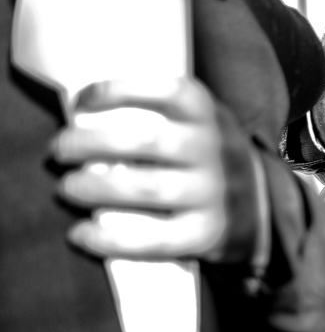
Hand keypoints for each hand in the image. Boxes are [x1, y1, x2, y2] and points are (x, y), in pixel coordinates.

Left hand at [53, 76, 260, 262]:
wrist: (259, 206)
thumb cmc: (208, 158)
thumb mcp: (201, 121)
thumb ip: (160, 114)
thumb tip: (82, 116)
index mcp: (210, 114)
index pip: (166, 92)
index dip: (117, 91)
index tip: (79, 101)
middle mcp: (215, 150)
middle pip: (144, 142)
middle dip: (87, 144)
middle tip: (58, 150)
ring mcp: (214, 193)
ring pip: (145, 189)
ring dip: (92, 189)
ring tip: (65, 188)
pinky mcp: (207, 233)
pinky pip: (153, 239)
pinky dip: (109, 238)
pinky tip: (80, 233)